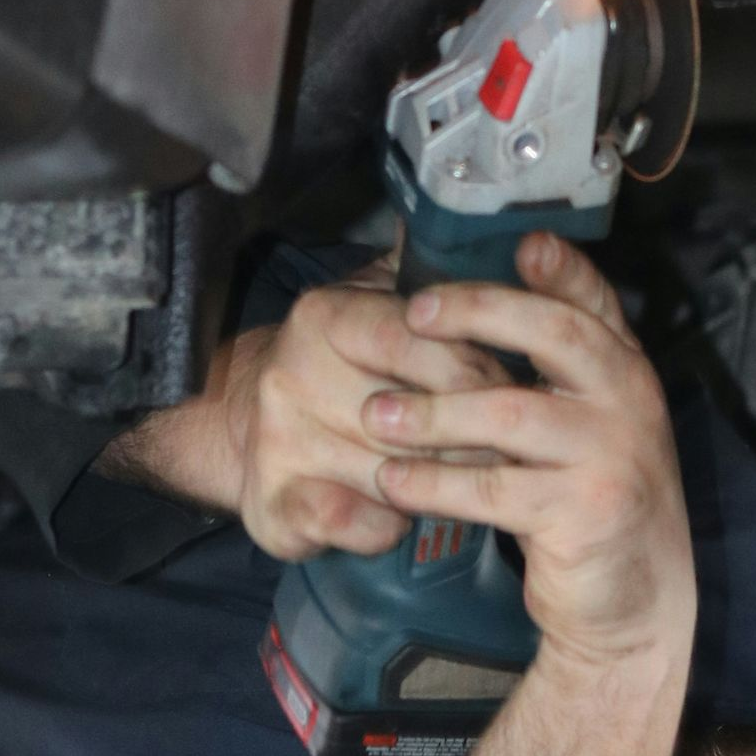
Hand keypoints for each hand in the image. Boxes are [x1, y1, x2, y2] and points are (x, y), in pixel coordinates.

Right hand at [98, 264, 503, 560]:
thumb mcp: (374, 299)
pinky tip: (402, 515)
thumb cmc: (340, 361)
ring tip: (465, 480)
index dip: (472, 365)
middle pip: (411, 413)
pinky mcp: (273, 504)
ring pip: (392, 474)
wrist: (245, 424)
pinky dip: (388, 526)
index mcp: (324, 316)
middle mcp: (291, 376)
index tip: (510, 384)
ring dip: (439, 484)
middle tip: (506, 444)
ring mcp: (279, 442)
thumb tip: (494, 230)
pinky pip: (354, 524)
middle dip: (470, 433)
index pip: (412, 337)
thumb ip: (426, 270)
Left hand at [365, 234, 696, 685]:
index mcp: (626, 370)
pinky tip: (394, 481)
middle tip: (409, 315)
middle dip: (477, 313)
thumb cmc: (588, 499)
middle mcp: (631, 399)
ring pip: (509, 413)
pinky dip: (435, 483)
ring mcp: (615, 454)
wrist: (634, 602)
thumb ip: (550, 372)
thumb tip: (472, 304)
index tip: (517, 243)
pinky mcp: (588, 512)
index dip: (559, 266)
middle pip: (554, 332)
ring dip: (432, 413)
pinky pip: (493, 488)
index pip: (595, 300)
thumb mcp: (584, 425)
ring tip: (375, 416)